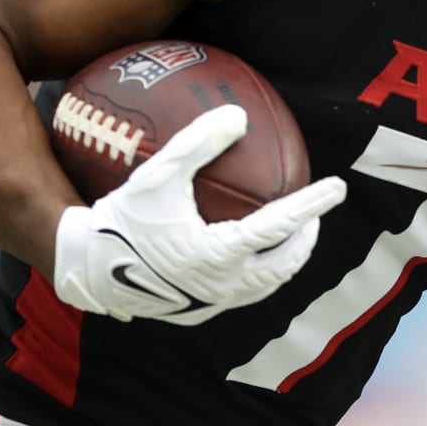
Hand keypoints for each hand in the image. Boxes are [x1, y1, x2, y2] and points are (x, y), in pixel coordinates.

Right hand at [51, 103, 347, 325]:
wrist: (88, 268)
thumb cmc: (123, 216)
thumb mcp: (158, 174)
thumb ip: (198, 143)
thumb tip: (237, 115)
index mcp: (219, 253)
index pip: (280, 225)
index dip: (313, 204)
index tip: (338, 186)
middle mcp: (222, 285)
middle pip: (283, 264)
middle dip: (307, 239)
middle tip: (316, 215)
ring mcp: (211, 302)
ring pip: (265, 284)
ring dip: (285, 260)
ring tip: (292, 237)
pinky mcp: (197, 311)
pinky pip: (241, 293)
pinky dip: (258, 273)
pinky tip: (248, 256)